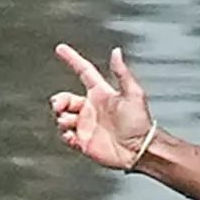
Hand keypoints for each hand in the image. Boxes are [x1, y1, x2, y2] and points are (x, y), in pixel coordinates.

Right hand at [50, 44, 156, 171]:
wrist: (140, 150)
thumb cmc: (140, 123)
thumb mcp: (133, 94)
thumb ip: (122, 73)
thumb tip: (117, 52)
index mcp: (102, 94)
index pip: (84, 72)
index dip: (73, 60)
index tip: (61, 49)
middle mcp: (92, 107)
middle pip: (66, 98)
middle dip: (59, 100)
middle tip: (59, 105)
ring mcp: (87, 124)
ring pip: (63, 116)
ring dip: (62, 117)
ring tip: (69, 121)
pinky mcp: (85, 141)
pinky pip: (67, 135)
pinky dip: (65, 134)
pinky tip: (71, 134)